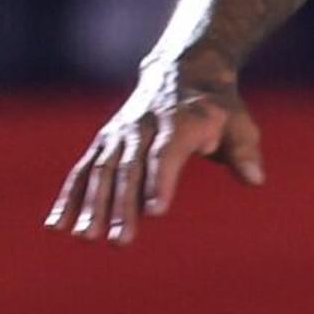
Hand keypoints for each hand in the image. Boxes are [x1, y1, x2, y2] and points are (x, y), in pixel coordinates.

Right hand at [49, 54, 264, 243]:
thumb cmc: (218, 108)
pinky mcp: (104, 143)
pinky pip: (83, 171)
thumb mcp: (239, 123)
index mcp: (179, 123)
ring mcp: (119, 135)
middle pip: (130, 170)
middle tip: (120, 242)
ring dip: (91, 206)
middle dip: (123, 207)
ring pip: (101, 172)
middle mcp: (143, 128)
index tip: (156, 212)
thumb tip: (254, 179)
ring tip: (85, 237)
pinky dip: (69, 197)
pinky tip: (59, 225)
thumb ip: (245, 151)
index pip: (166, 155)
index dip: (160, 182)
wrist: (182, 71)